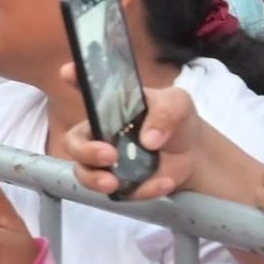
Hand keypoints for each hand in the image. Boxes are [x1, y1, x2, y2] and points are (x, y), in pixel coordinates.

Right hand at [65, 73, 200, 199]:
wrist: (194, 155)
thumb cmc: (176, 120)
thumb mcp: (178, 105)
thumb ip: (165, 112)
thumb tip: (149, 139)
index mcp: (108, 105)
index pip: (85, 87)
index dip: (74, 77)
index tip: (69, 71)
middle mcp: (99, 132)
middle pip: (74, 142)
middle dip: (85, 151)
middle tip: (109, 155)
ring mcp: (106, 160)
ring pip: (84, 172)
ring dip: (94, 179)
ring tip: (113, 183)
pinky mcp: (120, 183)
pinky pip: (120, 193)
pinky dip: (142, 190)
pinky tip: (163, 182)